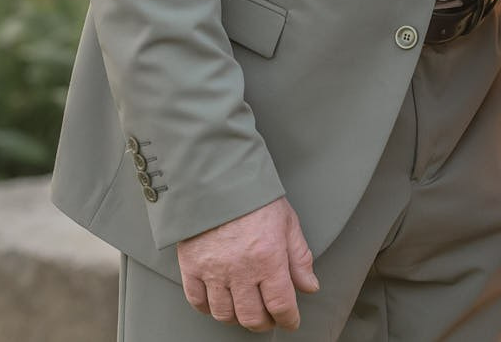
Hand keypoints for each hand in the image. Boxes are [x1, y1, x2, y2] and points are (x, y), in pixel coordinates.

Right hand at [176, 196, 319, 331]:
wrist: (215, 176)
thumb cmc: (253, 195)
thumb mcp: (287, 222)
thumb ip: (299, 257)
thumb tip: (309, 286)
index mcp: (268, 258)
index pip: (281, 305)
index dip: (288, 319)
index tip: (290, 321)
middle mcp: (241, 269)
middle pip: (252, 316)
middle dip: (264, 323)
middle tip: (269, 318)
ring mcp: (213, 270)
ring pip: (225, 314)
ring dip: (237, 318)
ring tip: (244, 310)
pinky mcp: (191, 266)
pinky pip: (198, 301)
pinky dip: (208, 308)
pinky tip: (219, 301)